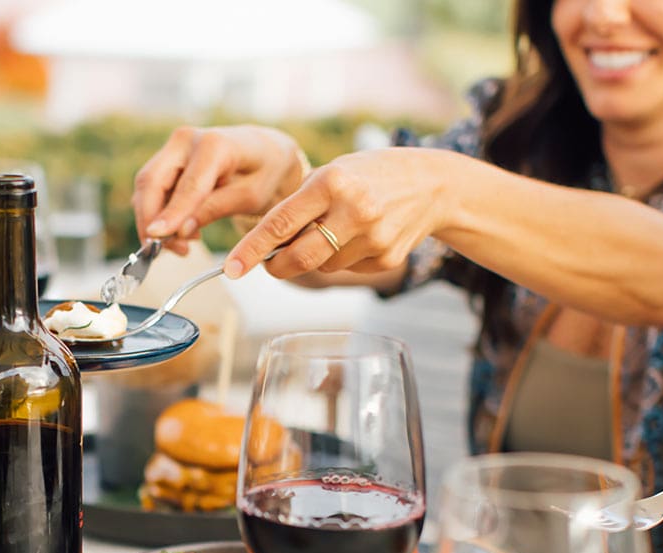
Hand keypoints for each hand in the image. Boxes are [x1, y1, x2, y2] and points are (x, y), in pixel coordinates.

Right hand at [133, 125, 307, 252]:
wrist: (263, 152)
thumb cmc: (262, 173)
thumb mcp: (250, 196)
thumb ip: (216, 209)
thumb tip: (180, 231)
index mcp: (215, 144)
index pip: (187, 186)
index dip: (170, 214)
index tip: (156, 237)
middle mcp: (187, 139)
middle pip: (151, 181)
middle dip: (150, 220)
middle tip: (162, 251)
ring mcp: (173, 147)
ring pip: (146, 187)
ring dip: (153, 220)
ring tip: (181, 245)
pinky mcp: (166, 159)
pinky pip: (152, 189)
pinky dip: (159, 214)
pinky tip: (180, 232)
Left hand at [224, 147, 454, 281]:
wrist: (432, 184)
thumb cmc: (369, 175)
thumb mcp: (333, 173)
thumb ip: (300, 205)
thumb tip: (266, 247)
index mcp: (333, 181)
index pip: (280, 223)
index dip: (252, 249)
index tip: (231, 268)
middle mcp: (354, 209)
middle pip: (299, 258)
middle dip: (276, 266)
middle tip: (269, 264)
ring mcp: (373, 237)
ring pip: (322, 266)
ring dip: (315, 257)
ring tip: (334, 229)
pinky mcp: (387, 258)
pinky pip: (346, 269)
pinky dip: (342, 258)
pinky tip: (360, 237)